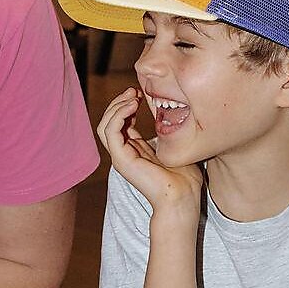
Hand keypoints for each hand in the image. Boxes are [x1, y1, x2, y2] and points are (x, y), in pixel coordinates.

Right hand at [96, 88, 205, 217]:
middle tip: (133, 90)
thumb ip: (167, 131)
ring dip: (116, 106)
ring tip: (132, 96)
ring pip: (104, 125)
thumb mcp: (175, 146)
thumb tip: (173, 111)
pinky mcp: (122, 160)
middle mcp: (124, 153)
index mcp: (134, 150)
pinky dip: (118, 115)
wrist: (182, 197)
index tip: (139, 93)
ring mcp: (121, 157)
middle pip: (108, 122)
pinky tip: (133, 106)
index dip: (125, 105)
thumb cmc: (184, 176)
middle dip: (118, 102)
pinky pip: (110, 131)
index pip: (119, 123)